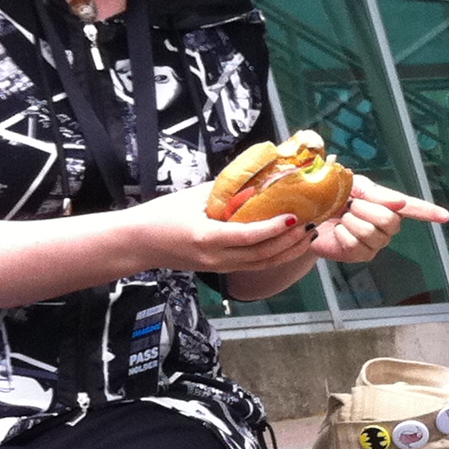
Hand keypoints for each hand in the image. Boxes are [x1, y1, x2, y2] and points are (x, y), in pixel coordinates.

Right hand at [124, 184, 316, 276]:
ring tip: (308, 236)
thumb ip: (226, 191)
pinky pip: (253, 266)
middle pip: (262, 255)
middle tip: (311, 224)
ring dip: (288, 252)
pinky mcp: (220, 270)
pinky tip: (290, 245)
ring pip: (262, 265)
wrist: (137, 243)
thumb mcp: (193, 197)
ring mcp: (218, 267)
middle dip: (290, 242)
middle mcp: (215, 257)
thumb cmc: (160, 215)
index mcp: (205, 237)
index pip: (247, 237)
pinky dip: (275, 257)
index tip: (294, 217)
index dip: (273, 229)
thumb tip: (258, 179)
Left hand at [307, 173, 448, 266]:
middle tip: (349, 206)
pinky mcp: (361, 255)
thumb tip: (400, 203)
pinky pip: (356, 244)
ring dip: (350, 221)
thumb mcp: (352, 186)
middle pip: (389, 220)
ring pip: (371, 232)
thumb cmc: (331, 198)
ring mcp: (376, 243)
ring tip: (342, 218)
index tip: (445, 217)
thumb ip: (374, 192)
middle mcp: (387, 226)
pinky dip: (341, 234)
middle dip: (364, 209)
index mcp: (388, 205)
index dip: (429, 212)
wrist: (308, 217)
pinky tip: (338, 232)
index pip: (413, 208)